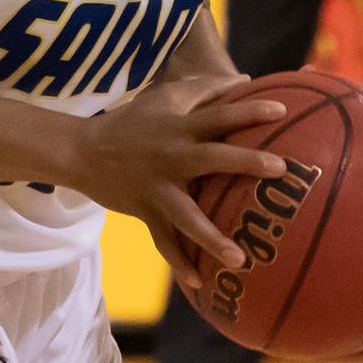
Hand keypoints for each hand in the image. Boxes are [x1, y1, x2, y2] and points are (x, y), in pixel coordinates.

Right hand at [69, 75, 288, 289]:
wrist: (81, 151)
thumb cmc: (130, 121)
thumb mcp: (163, 98)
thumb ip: (204, 89)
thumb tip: (247, 80)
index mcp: (179, 128)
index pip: (219, 115)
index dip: (248, 111)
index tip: (281, 111)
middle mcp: (172, 157)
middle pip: (214, 158)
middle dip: (246, 162)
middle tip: (280, 169)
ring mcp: (158, 188)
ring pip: (188, 216)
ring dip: (213, 238)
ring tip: (241, 259)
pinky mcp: (145, 211)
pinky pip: (164, 241)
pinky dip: (179, 262)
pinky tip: (198, 282)